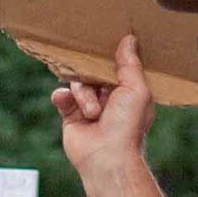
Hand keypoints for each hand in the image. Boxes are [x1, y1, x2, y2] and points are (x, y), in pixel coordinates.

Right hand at [51, 33, 155, 181]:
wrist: (106, 158)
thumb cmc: (127, 126)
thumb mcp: (136, 90)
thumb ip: (130, 64)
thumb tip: (129, 38)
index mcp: (128, 92)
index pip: (117, 66)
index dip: (111, 57)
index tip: (103, 43)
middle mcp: (109, 98)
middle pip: (94, 71)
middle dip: (92, 75)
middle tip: (95, 79)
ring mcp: (88, 106)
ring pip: (77, 82)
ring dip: (83, 94)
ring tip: (91, 112)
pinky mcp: (70, 116)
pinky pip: (61, 96)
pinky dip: (62, 97)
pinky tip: (64, 101)